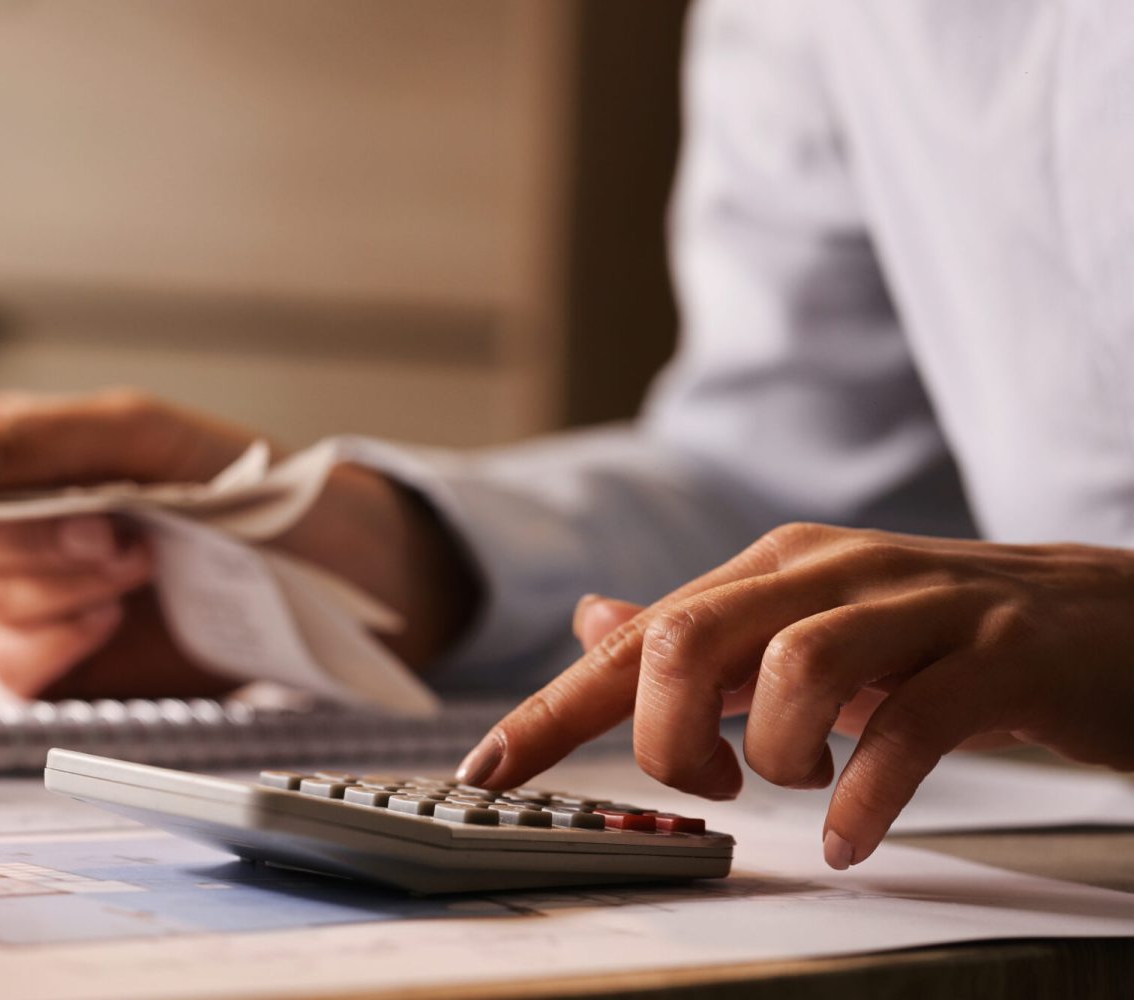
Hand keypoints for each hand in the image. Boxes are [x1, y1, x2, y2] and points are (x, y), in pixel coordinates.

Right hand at [0, 390, 475, 699]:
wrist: (323, 571)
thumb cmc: (244, 488)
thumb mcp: (151, 437)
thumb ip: (51, 436)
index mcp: (30, 460)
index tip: (53, 496)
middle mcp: (23, 531)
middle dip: (41, 544)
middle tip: (122, 538)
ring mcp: (42, 601)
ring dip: (62, 592)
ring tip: (139, 571)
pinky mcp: (66, 667)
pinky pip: (14, 670)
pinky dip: (53, 647)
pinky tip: (107, 622)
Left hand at [455, 523, 1133, 868]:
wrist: (1117, 620)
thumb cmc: (945, 636)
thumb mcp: (809, 626)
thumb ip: (703, 632)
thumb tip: (593, 623)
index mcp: (774, 569)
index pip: (637, 637)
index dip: (552, 709)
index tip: (488, 774)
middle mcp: (833, 571)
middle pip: (692, 634)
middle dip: (663, 732)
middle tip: (703, 784)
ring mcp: (921, 606)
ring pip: (796, 668)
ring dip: (775, 756)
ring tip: (797, 793)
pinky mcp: (1000, 655)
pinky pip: (913, 726)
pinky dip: (867, 794)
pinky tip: (850, 835)